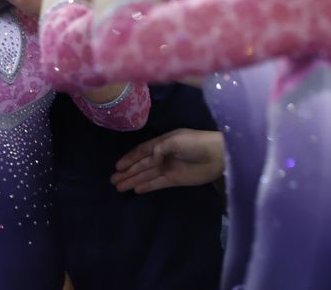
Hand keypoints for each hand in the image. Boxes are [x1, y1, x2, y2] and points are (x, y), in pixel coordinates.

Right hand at [110, 129, 224, 192]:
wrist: (218, 155)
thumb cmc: (196, 143)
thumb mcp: (174, 140)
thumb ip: (158, 150)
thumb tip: (149, 161)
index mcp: (162, 142)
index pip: (142, 151)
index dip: (129, 158)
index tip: (117, 166)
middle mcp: (163, 155)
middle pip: (141, 165)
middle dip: (128, 172)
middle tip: (113, 180)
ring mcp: (169, 168)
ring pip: (146, 175)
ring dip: (133, 180)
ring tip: (119, 186)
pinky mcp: (176, 179)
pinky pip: (157, 183)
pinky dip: (147, 185)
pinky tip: (136, 189)